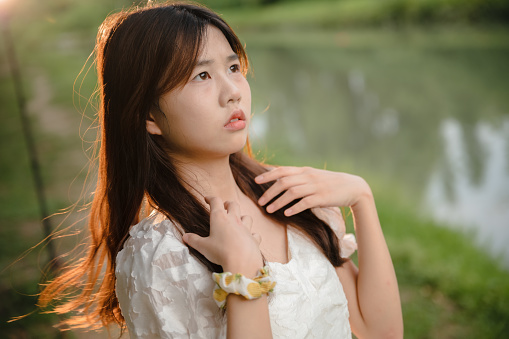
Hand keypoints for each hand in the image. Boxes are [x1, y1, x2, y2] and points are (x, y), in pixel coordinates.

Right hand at [182, 196, 262, 274]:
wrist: (242, 262)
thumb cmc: (220, 252)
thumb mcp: (203, 247)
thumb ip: (194, 240)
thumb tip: (185, 237)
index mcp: (220, 219)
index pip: (215, 202)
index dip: (211, 198)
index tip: (207, 199)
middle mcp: (234, 220)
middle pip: (233, 205)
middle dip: (228, 204)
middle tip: (224, 207)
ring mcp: (246, 229)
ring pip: (247, 217)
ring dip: (242, 217)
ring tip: (237, 221)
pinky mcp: (254, 239)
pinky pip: (255, 234)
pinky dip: (252, 235)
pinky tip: (250, 237)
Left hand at [255, 166, 371, 215]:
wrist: (353, 187)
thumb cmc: (330, 183)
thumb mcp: (313, 176)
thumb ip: (299, 177)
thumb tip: (280, 180)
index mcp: (305, 171)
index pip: (282, 170)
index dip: (268, 175)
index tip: (256, 180)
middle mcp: (308, 177)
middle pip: (284, 182)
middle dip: (269, 191)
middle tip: (260, 201)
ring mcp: (315, 187)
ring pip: (292, 192)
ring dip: (278, 201)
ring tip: (269, 209)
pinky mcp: (322, 198)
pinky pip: (305, 202)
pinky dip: (294, 207)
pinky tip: (287, 213)